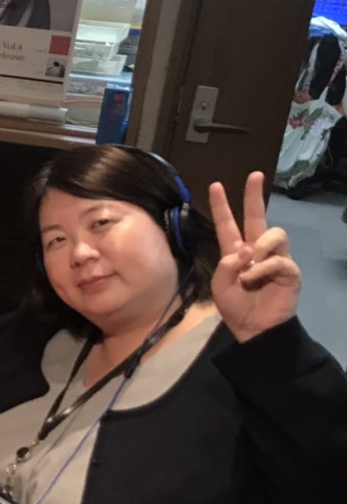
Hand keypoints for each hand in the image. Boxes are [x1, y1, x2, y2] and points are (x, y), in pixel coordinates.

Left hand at [209, 171, 300, 342]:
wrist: (254, 328)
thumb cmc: (235, 306)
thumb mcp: (220, 284)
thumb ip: (226, 264)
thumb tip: (245, 251)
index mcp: (236, 252)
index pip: (228, 224)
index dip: (221, 206)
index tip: (215, 186)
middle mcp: (257, 250)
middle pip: (258, 217)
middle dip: (254, 195)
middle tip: (254, 176)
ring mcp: (275, 259)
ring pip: (274, 233)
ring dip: (258, 246)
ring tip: (248, 266)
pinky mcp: (289, 271)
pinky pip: (278, 260)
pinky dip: (262, 268)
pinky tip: (253, 279)